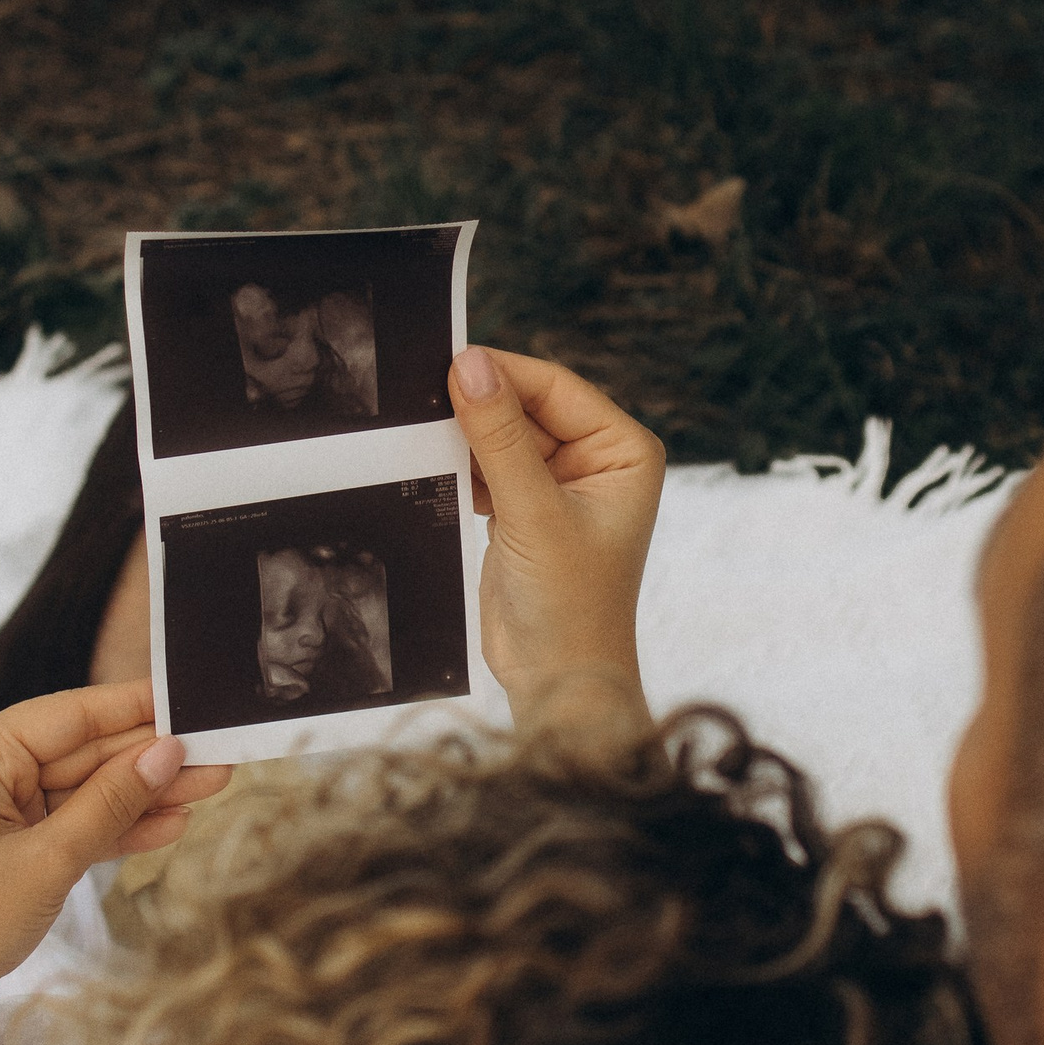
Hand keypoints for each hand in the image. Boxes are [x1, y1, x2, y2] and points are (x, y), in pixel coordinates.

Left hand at [0, 681, 228, 1036]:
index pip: (70, 715)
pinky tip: (172, 822)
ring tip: (214, 785)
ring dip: (145, 794)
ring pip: (85, 789)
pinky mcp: (12, 843)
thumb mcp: (48, 859)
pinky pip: (73, 823)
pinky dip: (117, 826)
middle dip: (151, 757)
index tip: (192, 701)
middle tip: (220, 752)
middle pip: (83, 751)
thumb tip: (167, 753)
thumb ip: (111, 802)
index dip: (136, 708)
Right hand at [447, 347, 663, 713]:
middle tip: (421, 396)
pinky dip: (461, 468)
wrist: (556, 681)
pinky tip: (433, 471)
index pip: (556, 387)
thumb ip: (500, 437)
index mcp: (623, 451)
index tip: (448, 363)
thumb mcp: (533, 513)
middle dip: (480, 407)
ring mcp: (559, 486)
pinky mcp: (524, 511)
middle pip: (526, 407)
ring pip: (501, 437)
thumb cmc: (570, 605)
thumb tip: (470, 365)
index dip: (503, 373)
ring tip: (423, 437)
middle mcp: (597, 461)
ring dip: (466, 439)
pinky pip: (486, 468)